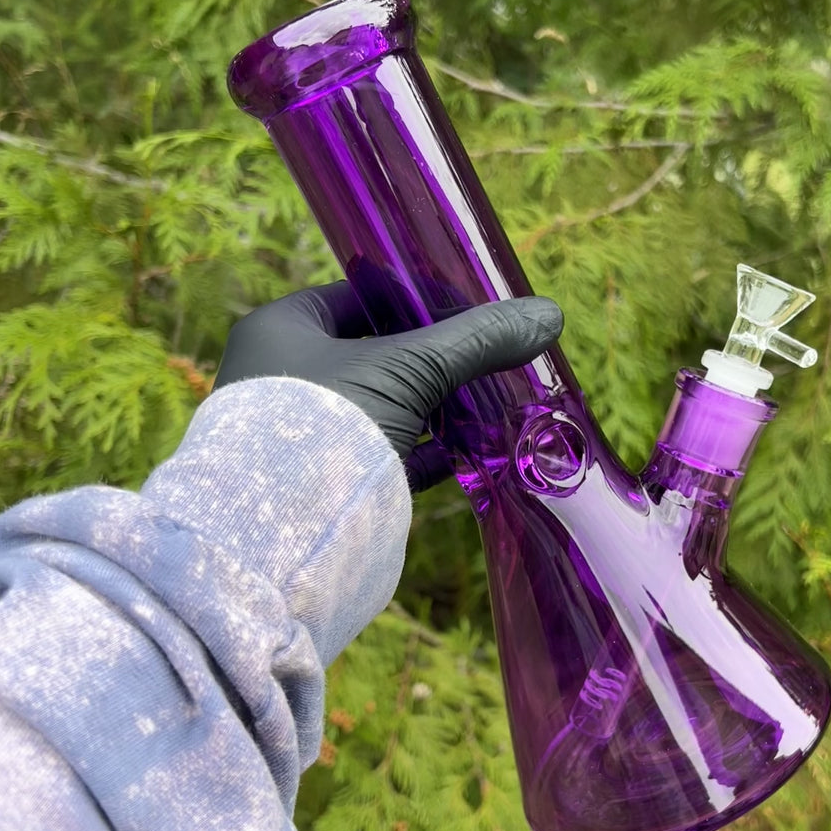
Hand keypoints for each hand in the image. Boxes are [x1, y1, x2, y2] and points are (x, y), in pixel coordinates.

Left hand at [213, 281, 562, 490]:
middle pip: (373, 352)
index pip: (359, 296)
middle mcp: (281, 375)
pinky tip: (463, 454)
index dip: (416, 297)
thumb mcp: (410, 369)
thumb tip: (549, 314)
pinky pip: (380, 455)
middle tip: (484, 356)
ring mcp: (299, 432)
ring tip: (485, 403)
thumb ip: (476, 341)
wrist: (283, 534)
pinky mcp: (319, 482)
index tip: (468, 308)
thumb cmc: (333, 422)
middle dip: (432, 358)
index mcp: (283, 328)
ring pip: (380, 406)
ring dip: (431, 406)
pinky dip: (421, 452)